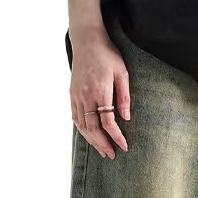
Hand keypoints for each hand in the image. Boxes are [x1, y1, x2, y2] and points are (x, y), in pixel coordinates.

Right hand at [69, 26, 130, 158]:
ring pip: (82, 125)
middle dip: (102, 144)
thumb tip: (126, 118)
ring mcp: (76, 96)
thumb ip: (124, 96)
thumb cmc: (107, 55)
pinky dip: (82, 130)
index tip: (124, 146)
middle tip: (112, 155)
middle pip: (93, 128)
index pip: (108, 121)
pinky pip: (75, 117)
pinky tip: (89, 136)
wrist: (86, 41)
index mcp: (100, 91)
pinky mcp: (72, 95)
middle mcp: (85, 96)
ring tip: (102, 151)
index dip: (116, 136)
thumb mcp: (122, 73)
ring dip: (92, 140)